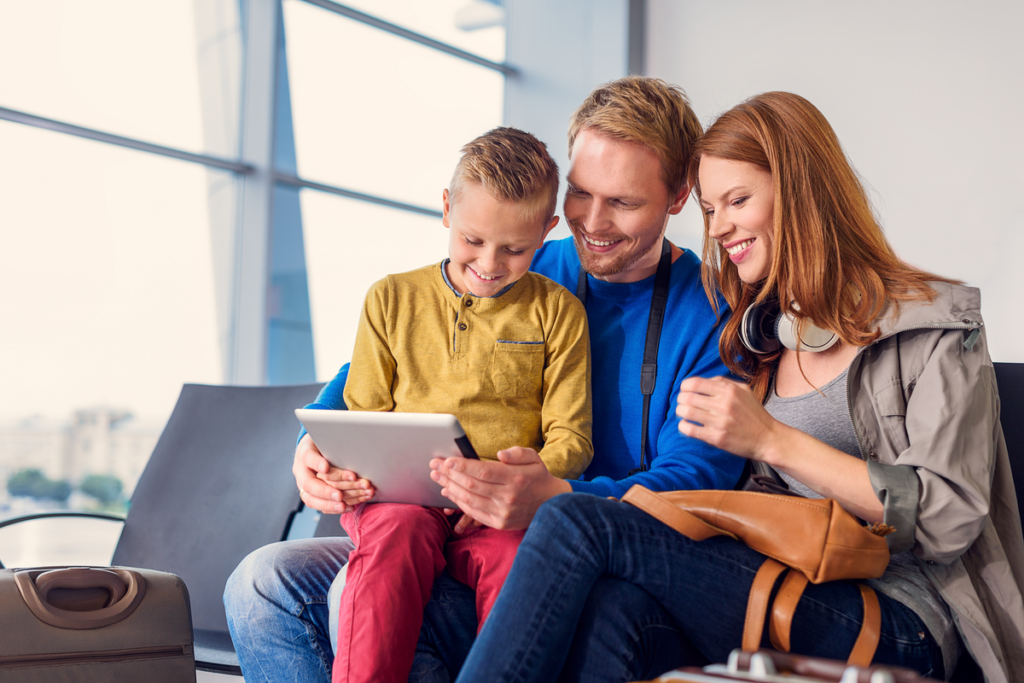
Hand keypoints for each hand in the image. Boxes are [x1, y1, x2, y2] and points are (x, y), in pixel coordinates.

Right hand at [292, 434, 371, 512]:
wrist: (317, 450)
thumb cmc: (326, 442)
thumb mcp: (328, 438)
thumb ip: (335, 444)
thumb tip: (352, 445)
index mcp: (304, 453)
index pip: (308, 457)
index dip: (316, 463)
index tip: (325, 467)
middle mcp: (302, 471)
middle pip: (309, 483)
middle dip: (325, 491)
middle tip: (339, 495)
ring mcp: (305, 485)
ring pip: (312, 498)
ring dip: (330, 503)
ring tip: (344, 505)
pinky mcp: (312, 495)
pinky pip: (320, 505)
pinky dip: (334, 508)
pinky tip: (348, 507)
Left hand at [429, 447, 570, 530]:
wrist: (551, 505)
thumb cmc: (538, 477)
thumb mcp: (534, 458)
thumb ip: (517, 453)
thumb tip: (499, 454)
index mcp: (515, 478)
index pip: (483, 471)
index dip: (462, 466)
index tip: (447, 460)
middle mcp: (508, 497)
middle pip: (471, 485)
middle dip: (449, 474)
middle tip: (434, 465)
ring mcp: (502, 513)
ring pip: (469, 499)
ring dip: (449, 487)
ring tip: (437, 477)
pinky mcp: (499, 523)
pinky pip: (473, 512)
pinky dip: (458, 502)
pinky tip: (448, 492)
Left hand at [675, 376, 779, 461]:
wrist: (768, 438)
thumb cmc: (755, 414)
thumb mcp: (744, 390)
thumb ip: (724, 382)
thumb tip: (704, 381)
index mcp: (729, 391)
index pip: (695, 383)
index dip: (685, 386)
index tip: (685, 390)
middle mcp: (723, 405)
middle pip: (687, 397)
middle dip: (681, 399)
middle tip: (683, 403)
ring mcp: (719, 422)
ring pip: (686, 412)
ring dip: (680, 412)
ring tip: (684, 413)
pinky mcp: (716, 438)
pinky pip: (690, 429)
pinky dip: (683, 426)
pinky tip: (687, 425)